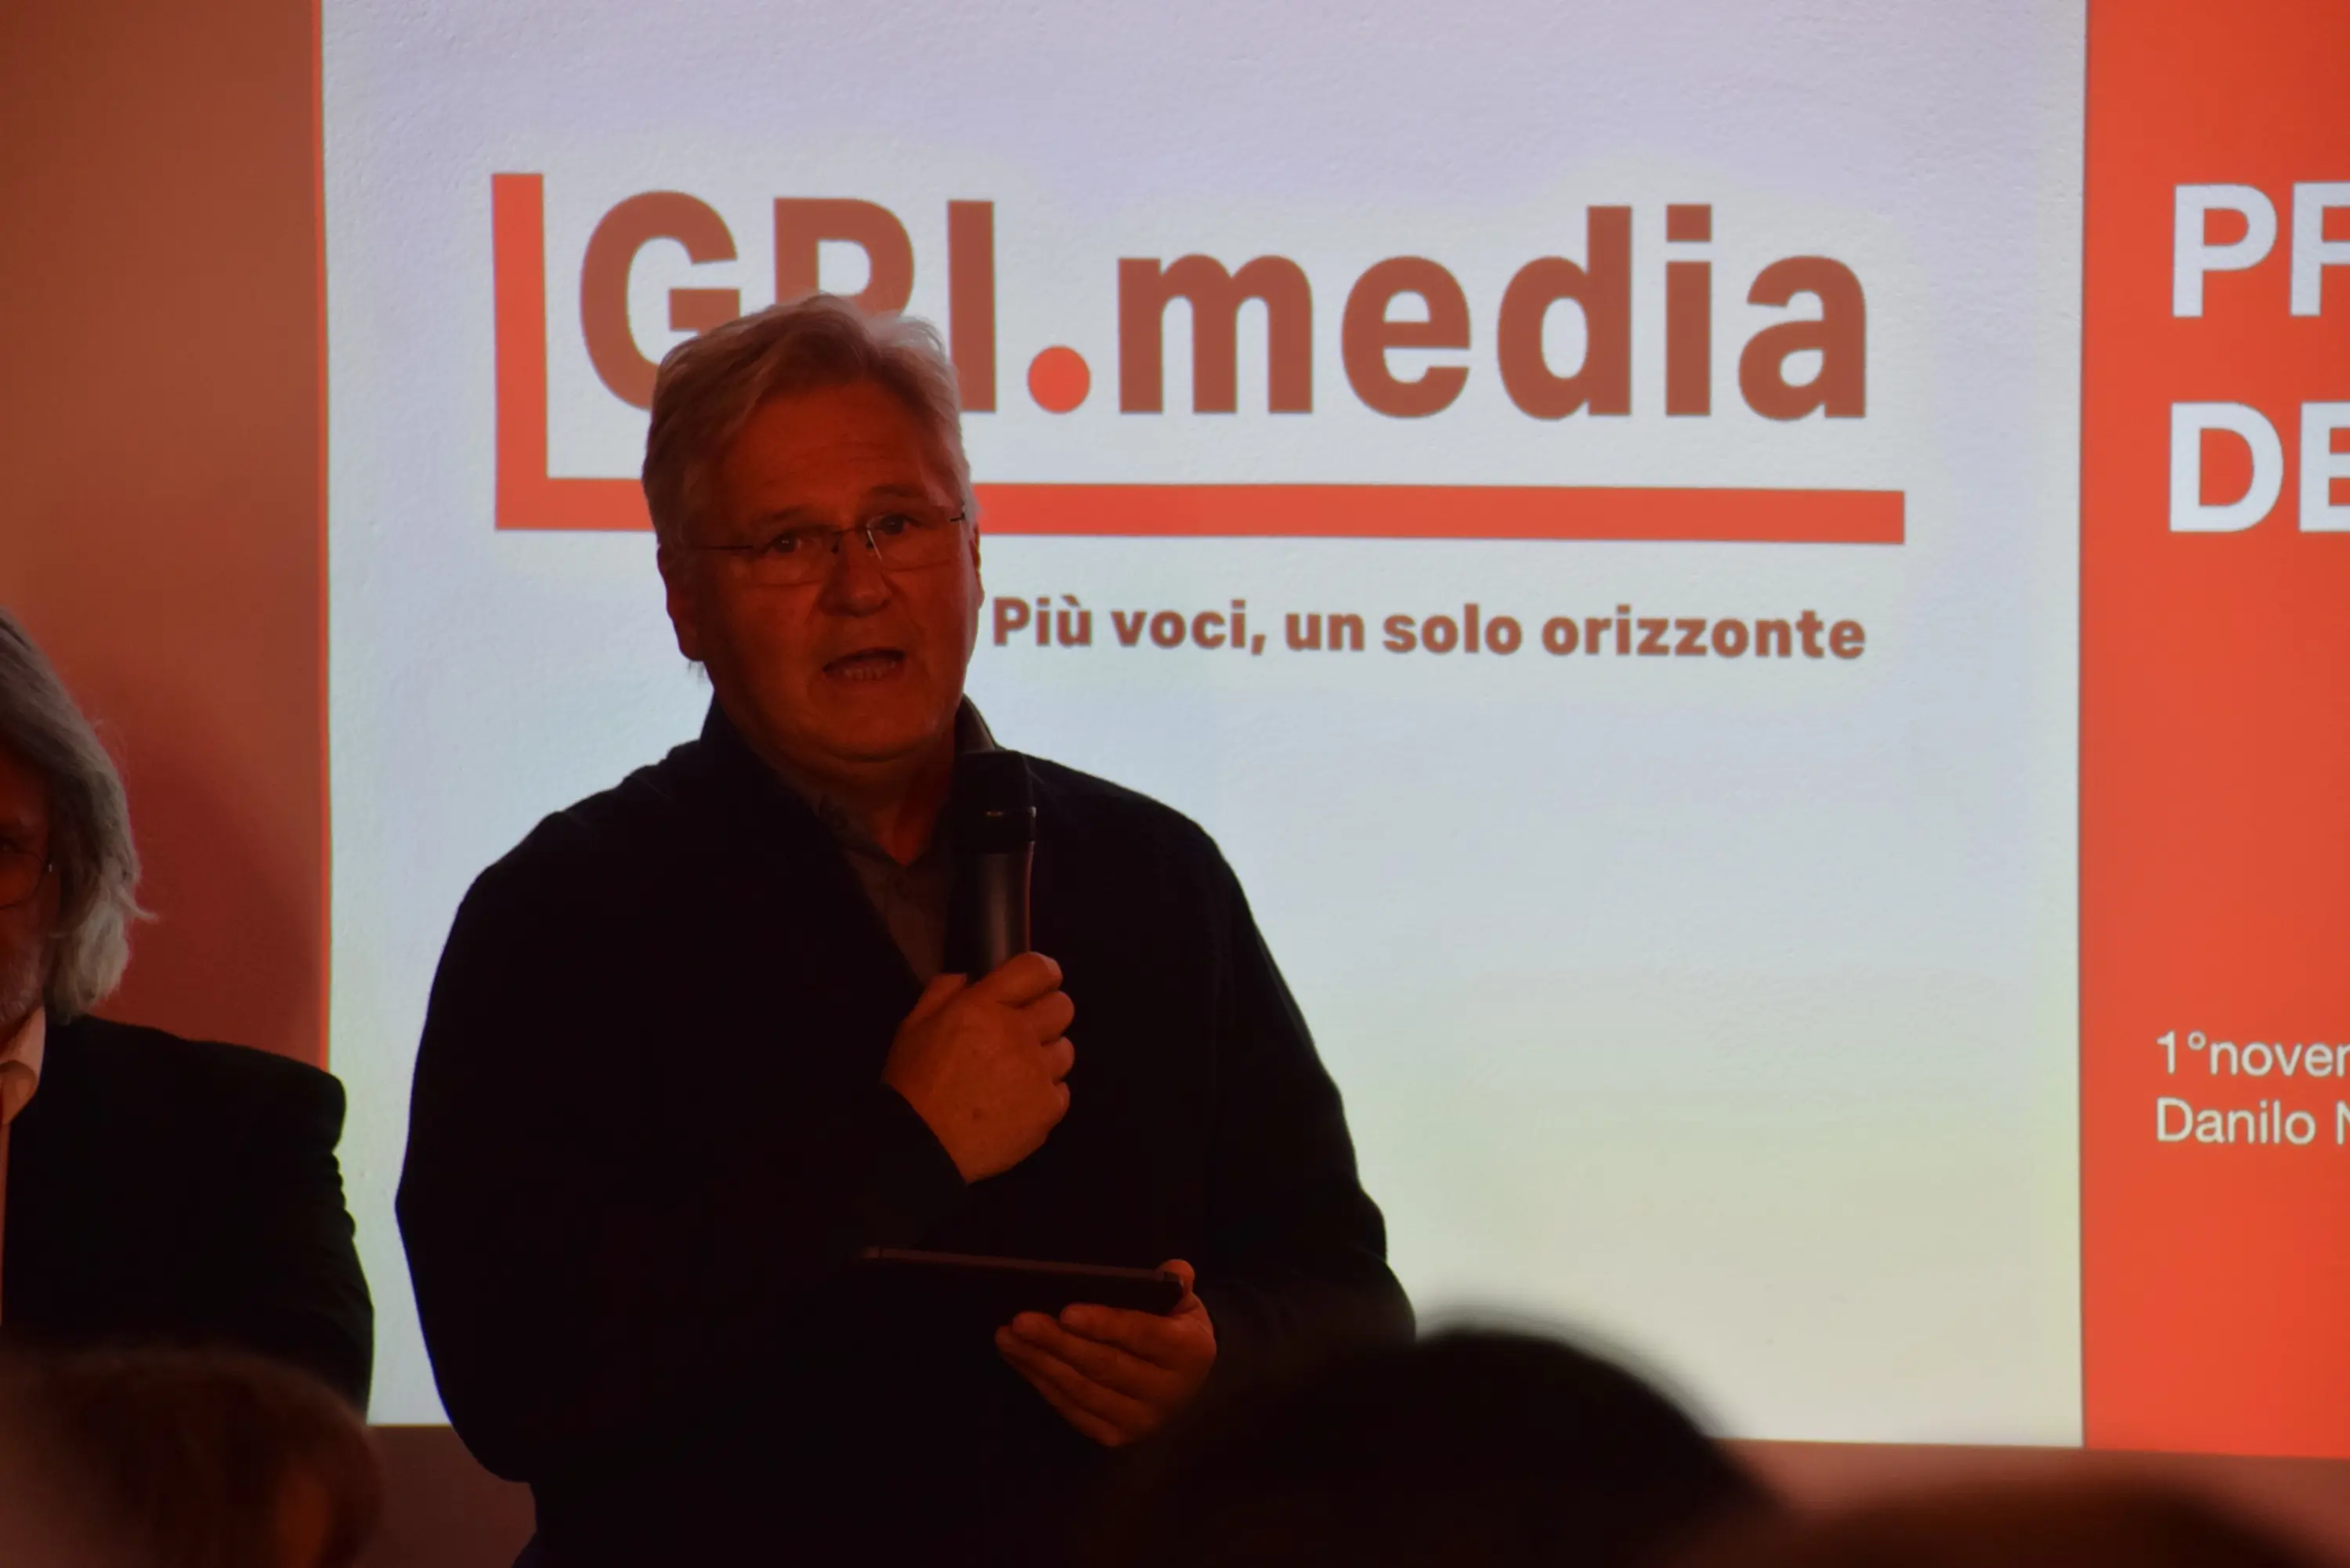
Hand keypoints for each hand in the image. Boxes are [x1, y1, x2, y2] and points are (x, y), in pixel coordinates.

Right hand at [881, 952, 1074, 1181]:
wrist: (921, 1145)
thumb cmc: (913, 1082)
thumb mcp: (914, 1025)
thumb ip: (944, 991)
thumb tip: (973, 978)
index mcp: (984, 1006)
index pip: (1037, 969)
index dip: (1043, 973)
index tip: (1038, 985)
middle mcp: (1018, 1032)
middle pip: (1063, 1007)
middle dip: (1046, 1014)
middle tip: (1024, 1032)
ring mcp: (1037, 1071)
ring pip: (1066, 1050)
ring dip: (1046, 1056)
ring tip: (1018, 1074)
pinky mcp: (1048, 1106)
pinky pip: (1062, 1089)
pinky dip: (1044, 1094)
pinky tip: (1018, 1103)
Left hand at [996, 1259, 1216, 1446]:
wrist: (1184, 1386)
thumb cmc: (1174, 1332)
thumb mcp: (1184, 1304)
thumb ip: (1176, 1285)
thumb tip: (1174, 1270)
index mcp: (1188, 1352)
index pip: (1143, 1335)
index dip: (1104, 1324)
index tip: (1066, 1311)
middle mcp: (1167, 1393)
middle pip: (1104, 1365)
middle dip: (1057, 1342)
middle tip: (1020, 1321)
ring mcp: (1139, 1421)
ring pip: (1081, 1389)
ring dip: (1039, 1362)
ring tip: (1007, 1336)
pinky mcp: (1114, 1436)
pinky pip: (1071, 1408)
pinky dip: (1041, 1381)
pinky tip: (1020, 1358)